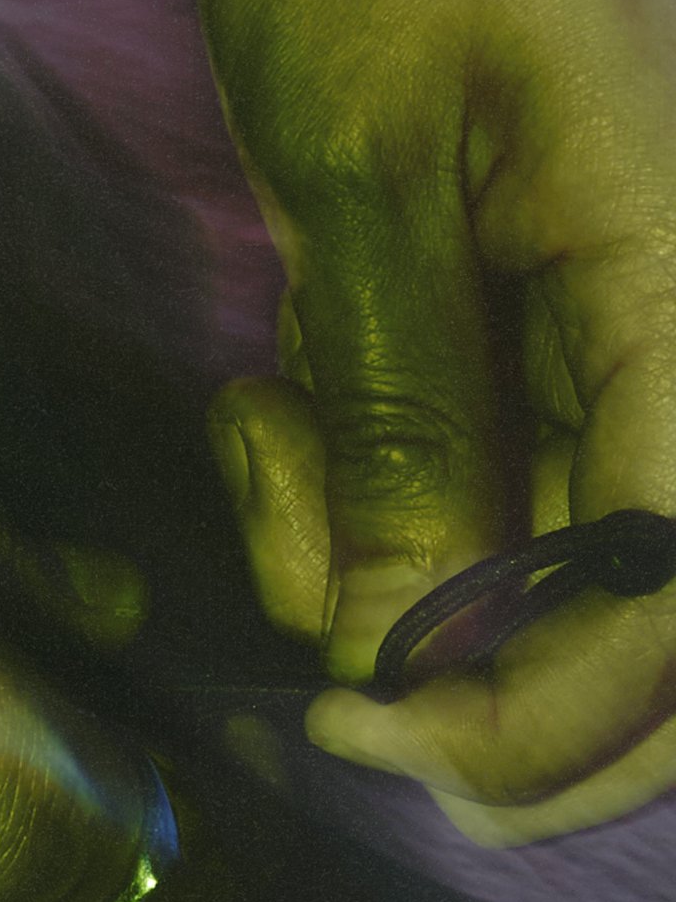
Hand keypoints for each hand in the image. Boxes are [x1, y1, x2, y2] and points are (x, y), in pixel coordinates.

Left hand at [200, 0, 675, 841]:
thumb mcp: (375, 175)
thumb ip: (405, 419)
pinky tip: (268, 406)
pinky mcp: (510, 382)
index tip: (369, 725)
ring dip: (361, 578)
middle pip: (638, 637)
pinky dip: (339, 517)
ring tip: (265, 433)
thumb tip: (403, 650)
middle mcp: (670, 351)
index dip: (544, 705)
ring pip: (518, 595)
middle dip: (477, 707)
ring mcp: (596, 374)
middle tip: (325, 699)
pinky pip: (447, 517)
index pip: (673, 584)